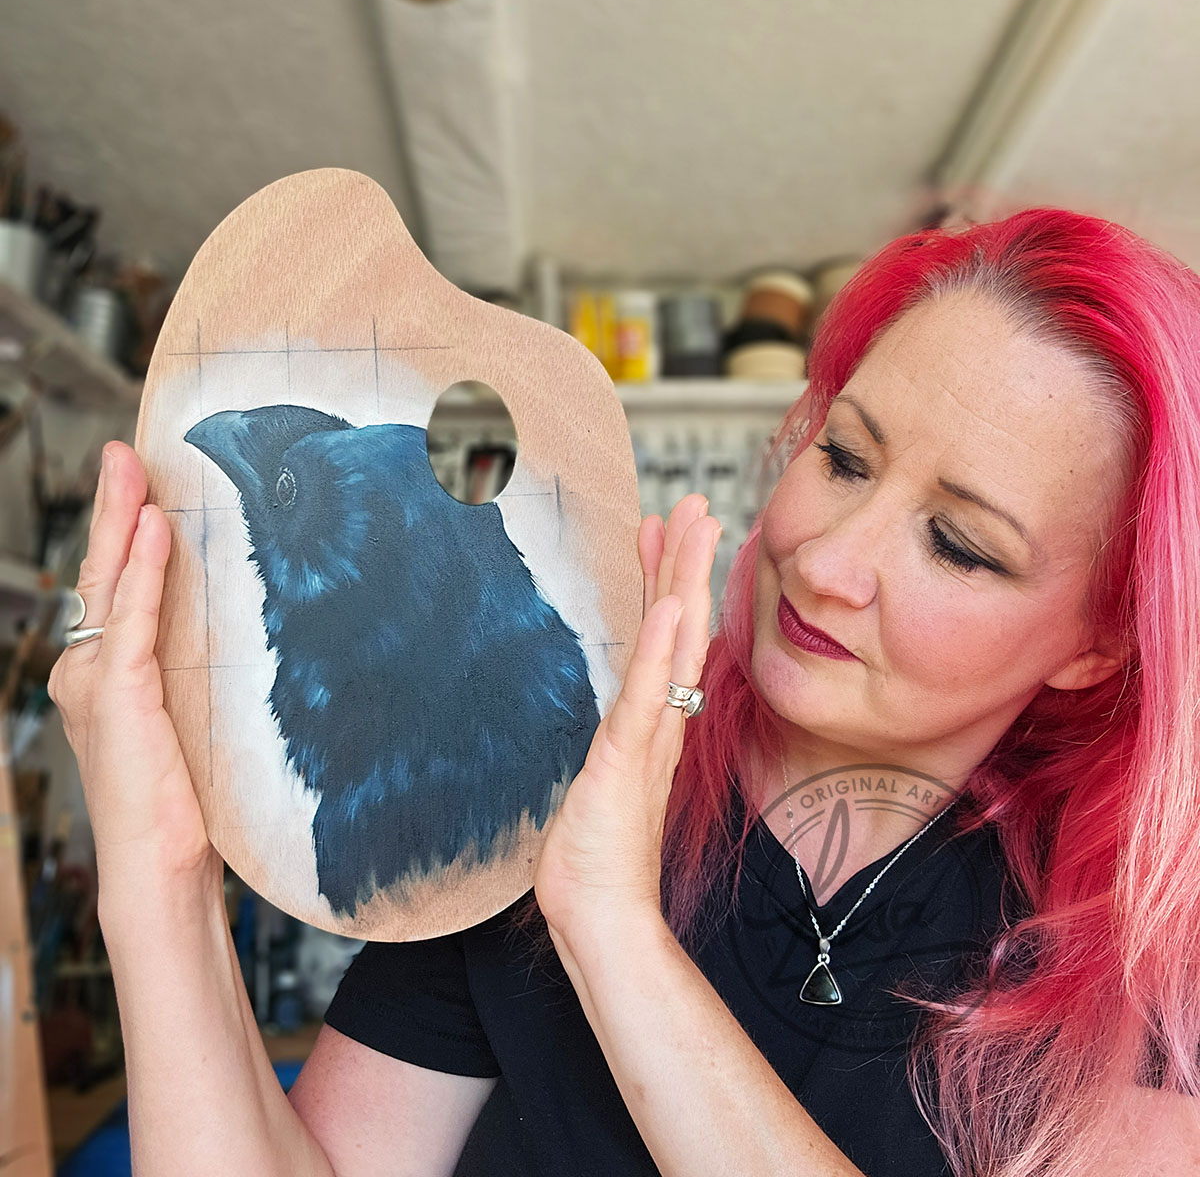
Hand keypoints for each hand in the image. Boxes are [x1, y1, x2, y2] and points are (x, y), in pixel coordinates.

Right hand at [48, 442, 213, 895]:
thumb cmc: (190, 801)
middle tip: (126, 452)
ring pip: (109, 585)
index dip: (126, 533)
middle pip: (103, 573)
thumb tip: (247, 626)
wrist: (164, 868)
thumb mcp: (198, 718)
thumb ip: (201, 671)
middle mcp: (90, 672)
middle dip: (114, 508)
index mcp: (109, 675)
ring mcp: (96, 682)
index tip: (143, 484)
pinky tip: (154, 531)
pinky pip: (131, 620)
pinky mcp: (116, 696)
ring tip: (132, 467)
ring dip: (122, 520)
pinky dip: (143, 572)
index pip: (117, 589)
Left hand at [533, 493, 720, 940]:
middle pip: (679, 624)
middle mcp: (659, 720)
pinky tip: (673, 605)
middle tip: (693, 503)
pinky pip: (651, 695)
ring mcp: (649, 737)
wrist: (605, 915)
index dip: (663, 579)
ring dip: (683, 581)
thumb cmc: (598, 856)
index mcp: (651, 721)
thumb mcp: (600, 781)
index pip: (663, 635)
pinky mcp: (630, 759)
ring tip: (693, 525)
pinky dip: (663, 649)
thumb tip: (612, 720)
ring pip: (674, 644)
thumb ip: (611, 744)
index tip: (661, 529)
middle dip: (685, 559)